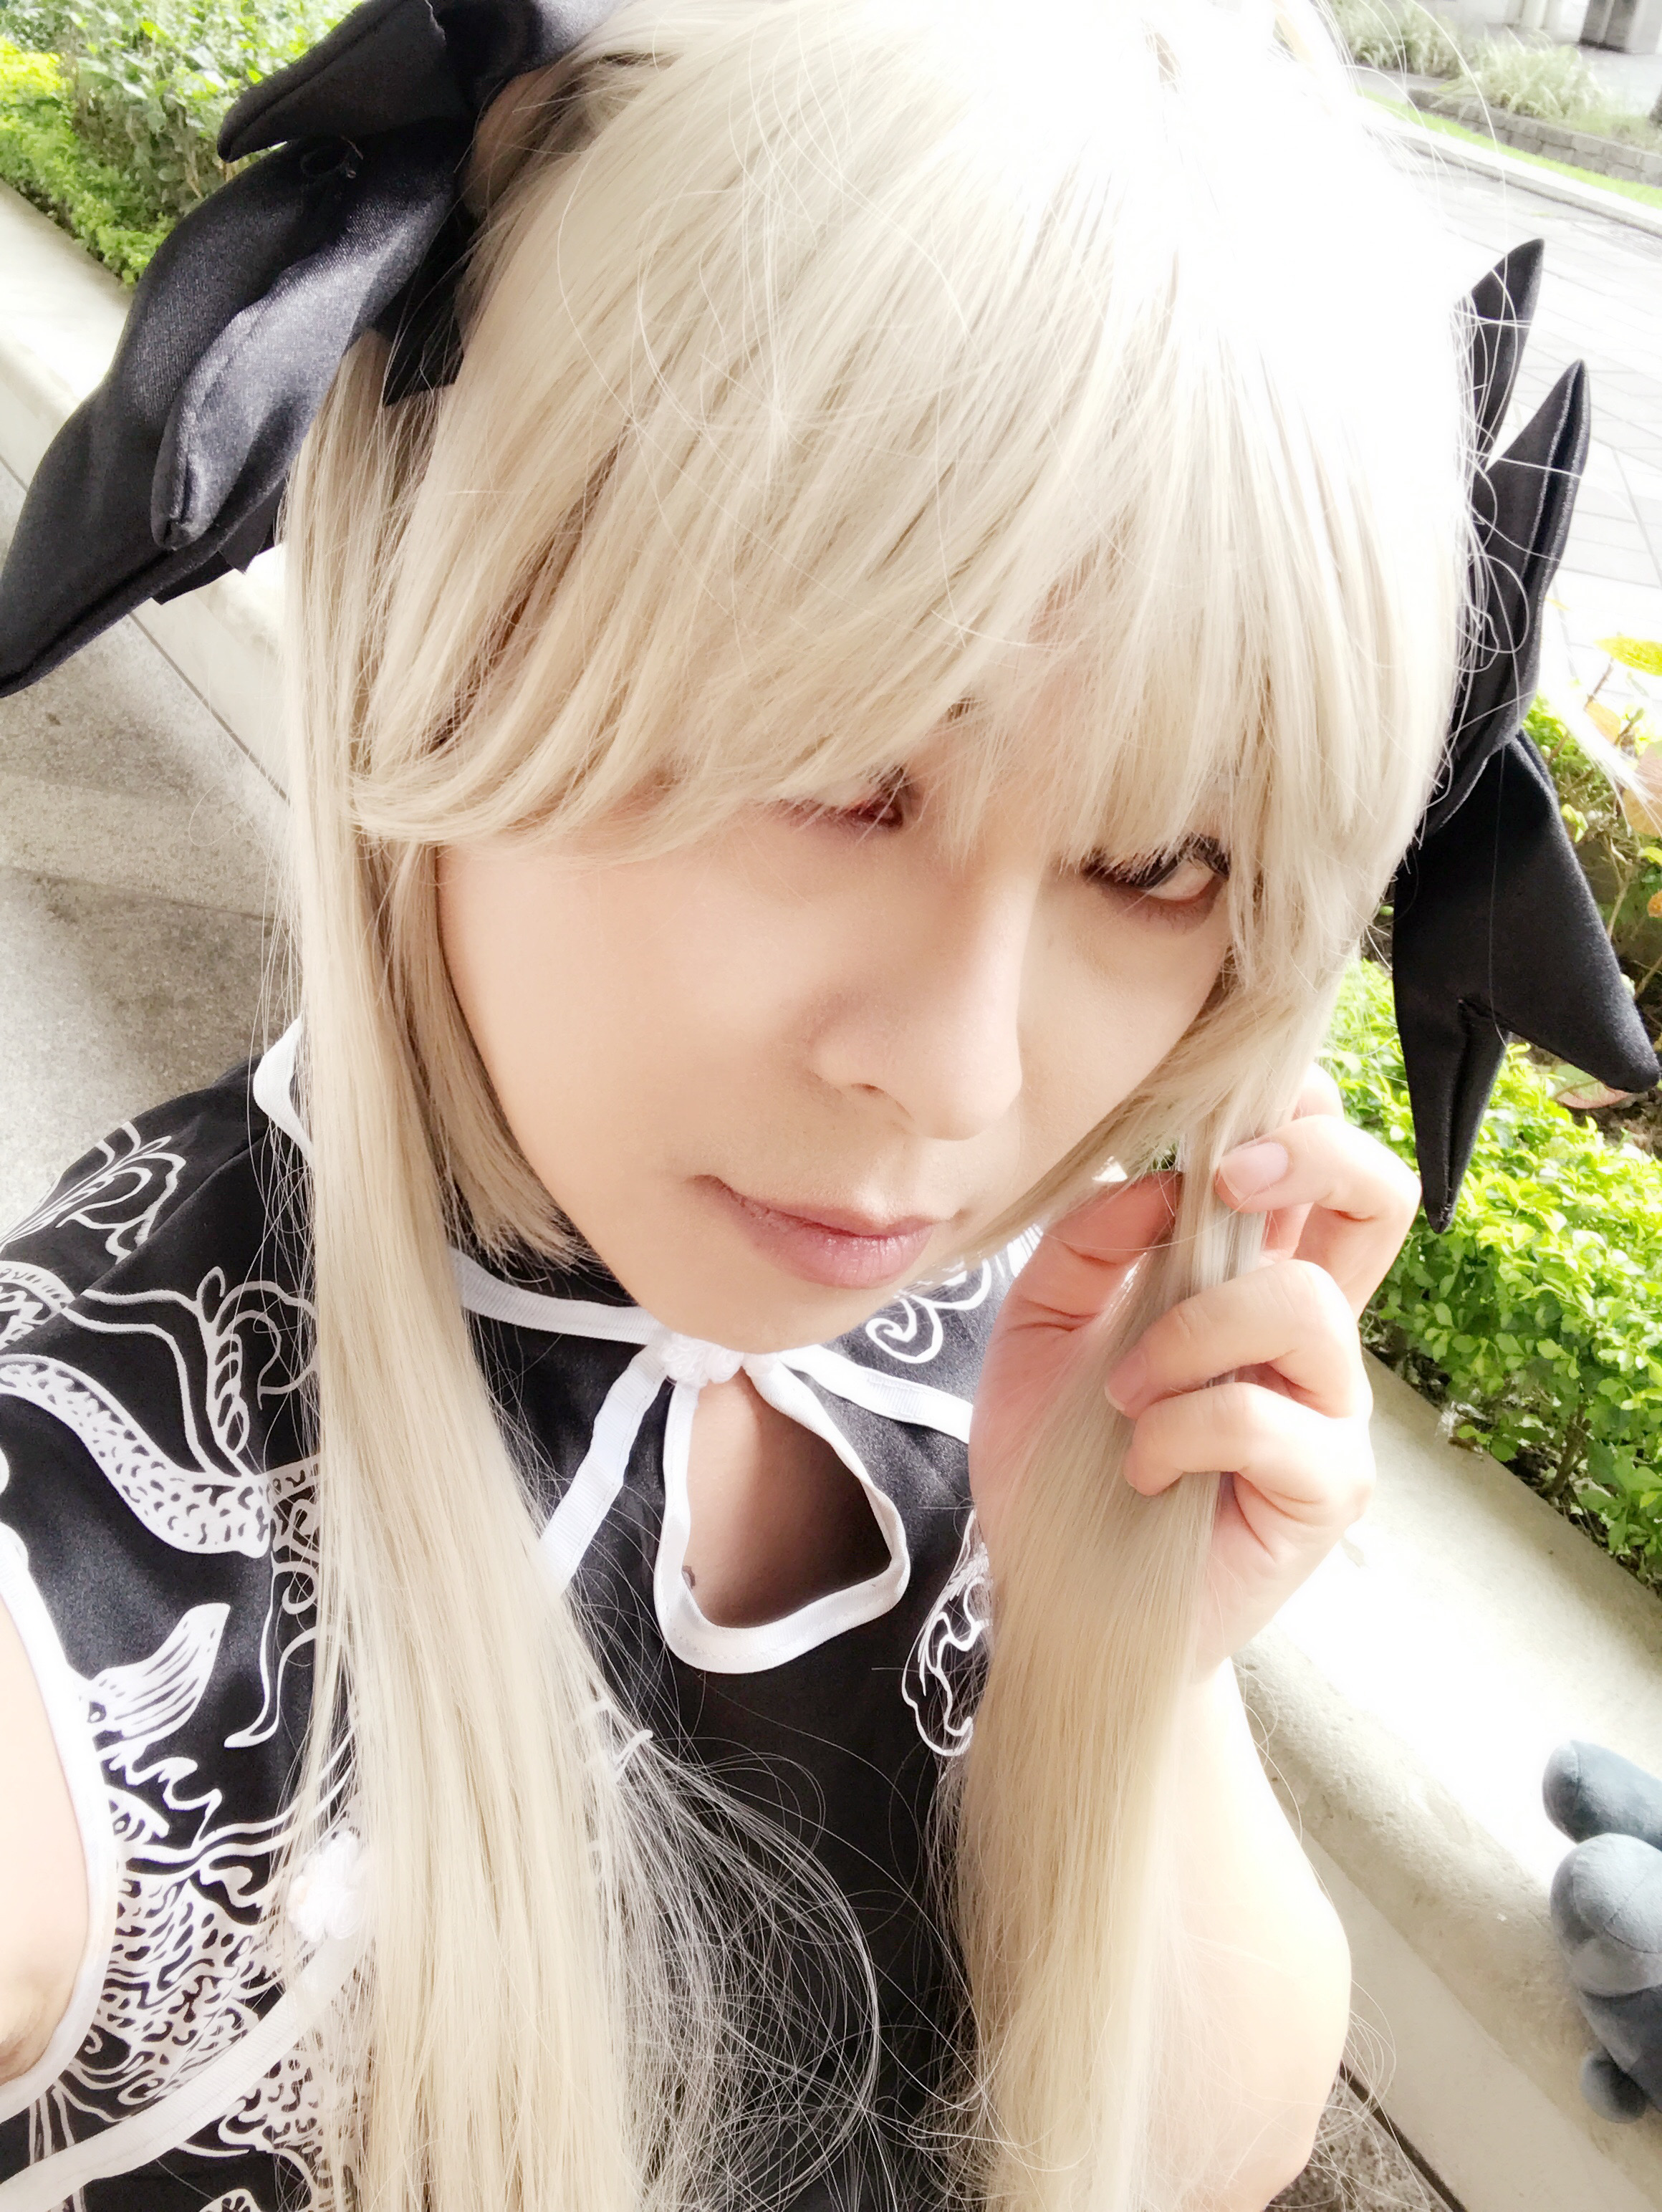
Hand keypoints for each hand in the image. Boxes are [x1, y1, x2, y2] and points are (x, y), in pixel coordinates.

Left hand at [969, 1069, 1418, 1674]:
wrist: (1055, 1599)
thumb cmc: (1057, 1459)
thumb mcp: (1036, 1330)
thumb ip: (1083, 1246)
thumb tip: (1150, 1182)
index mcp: (1245, 1273)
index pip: (1316, 1164)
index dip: (1300, 1113)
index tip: (1221, 1116)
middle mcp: (1306, 1329)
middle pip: (1382, 1199)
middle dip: (1313, 1159)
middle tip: (1221, 1183)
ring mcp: (1329, 1407)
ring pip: (1305, 1305)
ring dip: (1190, 1333)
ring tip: (1123, 1393)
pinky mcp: (1328, 1487)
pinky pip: (1267, 1418)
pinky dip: (1183, 1428)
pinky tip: (1138, 1465)